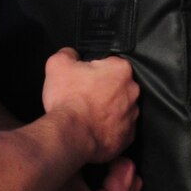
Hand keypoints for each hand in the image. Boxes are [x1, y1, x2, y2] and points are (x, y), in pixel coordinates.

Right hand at [41, 48, 139, 162]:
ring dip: (106, 109)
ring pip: (119, 108)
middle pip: (117, 86)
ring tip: (86, 114)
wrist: (72, 135)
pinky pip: (118, 128)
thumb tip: (71, 54)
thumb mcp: (58, 64)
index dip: (94, 69)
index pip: (110, 63)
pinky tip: (92, 128)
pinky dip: (108, 128)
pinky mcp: (128, 136)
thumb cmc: (68, 99)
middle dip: (102, 89)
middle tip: (83, 96)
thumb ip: (68, 53)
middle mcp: (132, 92)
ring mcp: (132, 115)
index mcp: (121, 70)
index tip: (83, 78)